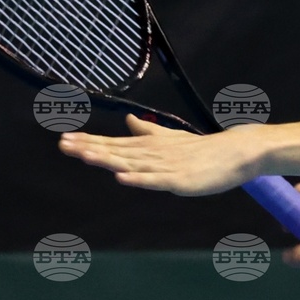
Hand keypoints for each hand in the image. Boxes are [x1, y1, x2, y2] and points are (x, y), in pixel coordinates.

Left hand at [57, 114, 258, 195]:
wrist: (236, 152)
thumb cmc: (203, 148)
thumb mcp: (171, 139)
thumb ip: (148, 131)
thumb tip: (128, 119)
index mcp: (149, 146)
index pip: (113, 144)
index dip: (89, 142)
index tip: (64, 139)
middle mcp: (153, 154)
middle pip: (116, 152)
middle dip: (89, 148)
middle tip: (63, 144)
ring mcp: (166, 167)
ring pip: (131, 163)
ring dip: (108, 159)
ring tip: (85, 155)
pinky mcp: (180, 180)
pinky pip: (156, 180)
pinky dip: (138, 179)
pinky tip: (121, 177)